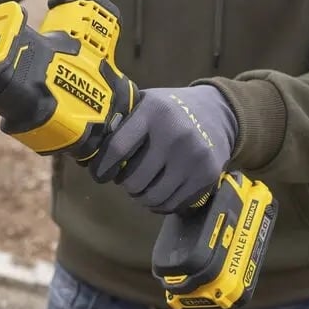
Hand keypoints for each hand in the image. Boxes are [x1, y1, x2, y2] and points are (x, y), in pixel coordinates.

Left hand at [88, 85, 237, 212]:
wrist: (219, 112)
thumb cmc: (171, 110)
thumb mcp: (146, 103)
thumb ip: (122, 121)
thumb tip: (89, 147)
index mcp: (153, 112)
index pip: (117, 148)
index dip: (102, 167)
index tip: (99, 174)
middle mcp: (174, 134)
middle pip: (134, 180)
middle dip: (124, 183)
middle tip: (125, 178)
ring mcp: (193, 157)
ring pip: (153, 197)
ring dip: (141, 197)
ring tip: (141, 187)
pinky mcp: (206, 175)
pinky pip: (173, 204)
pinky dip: (160, 204)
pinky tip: (159, 192)